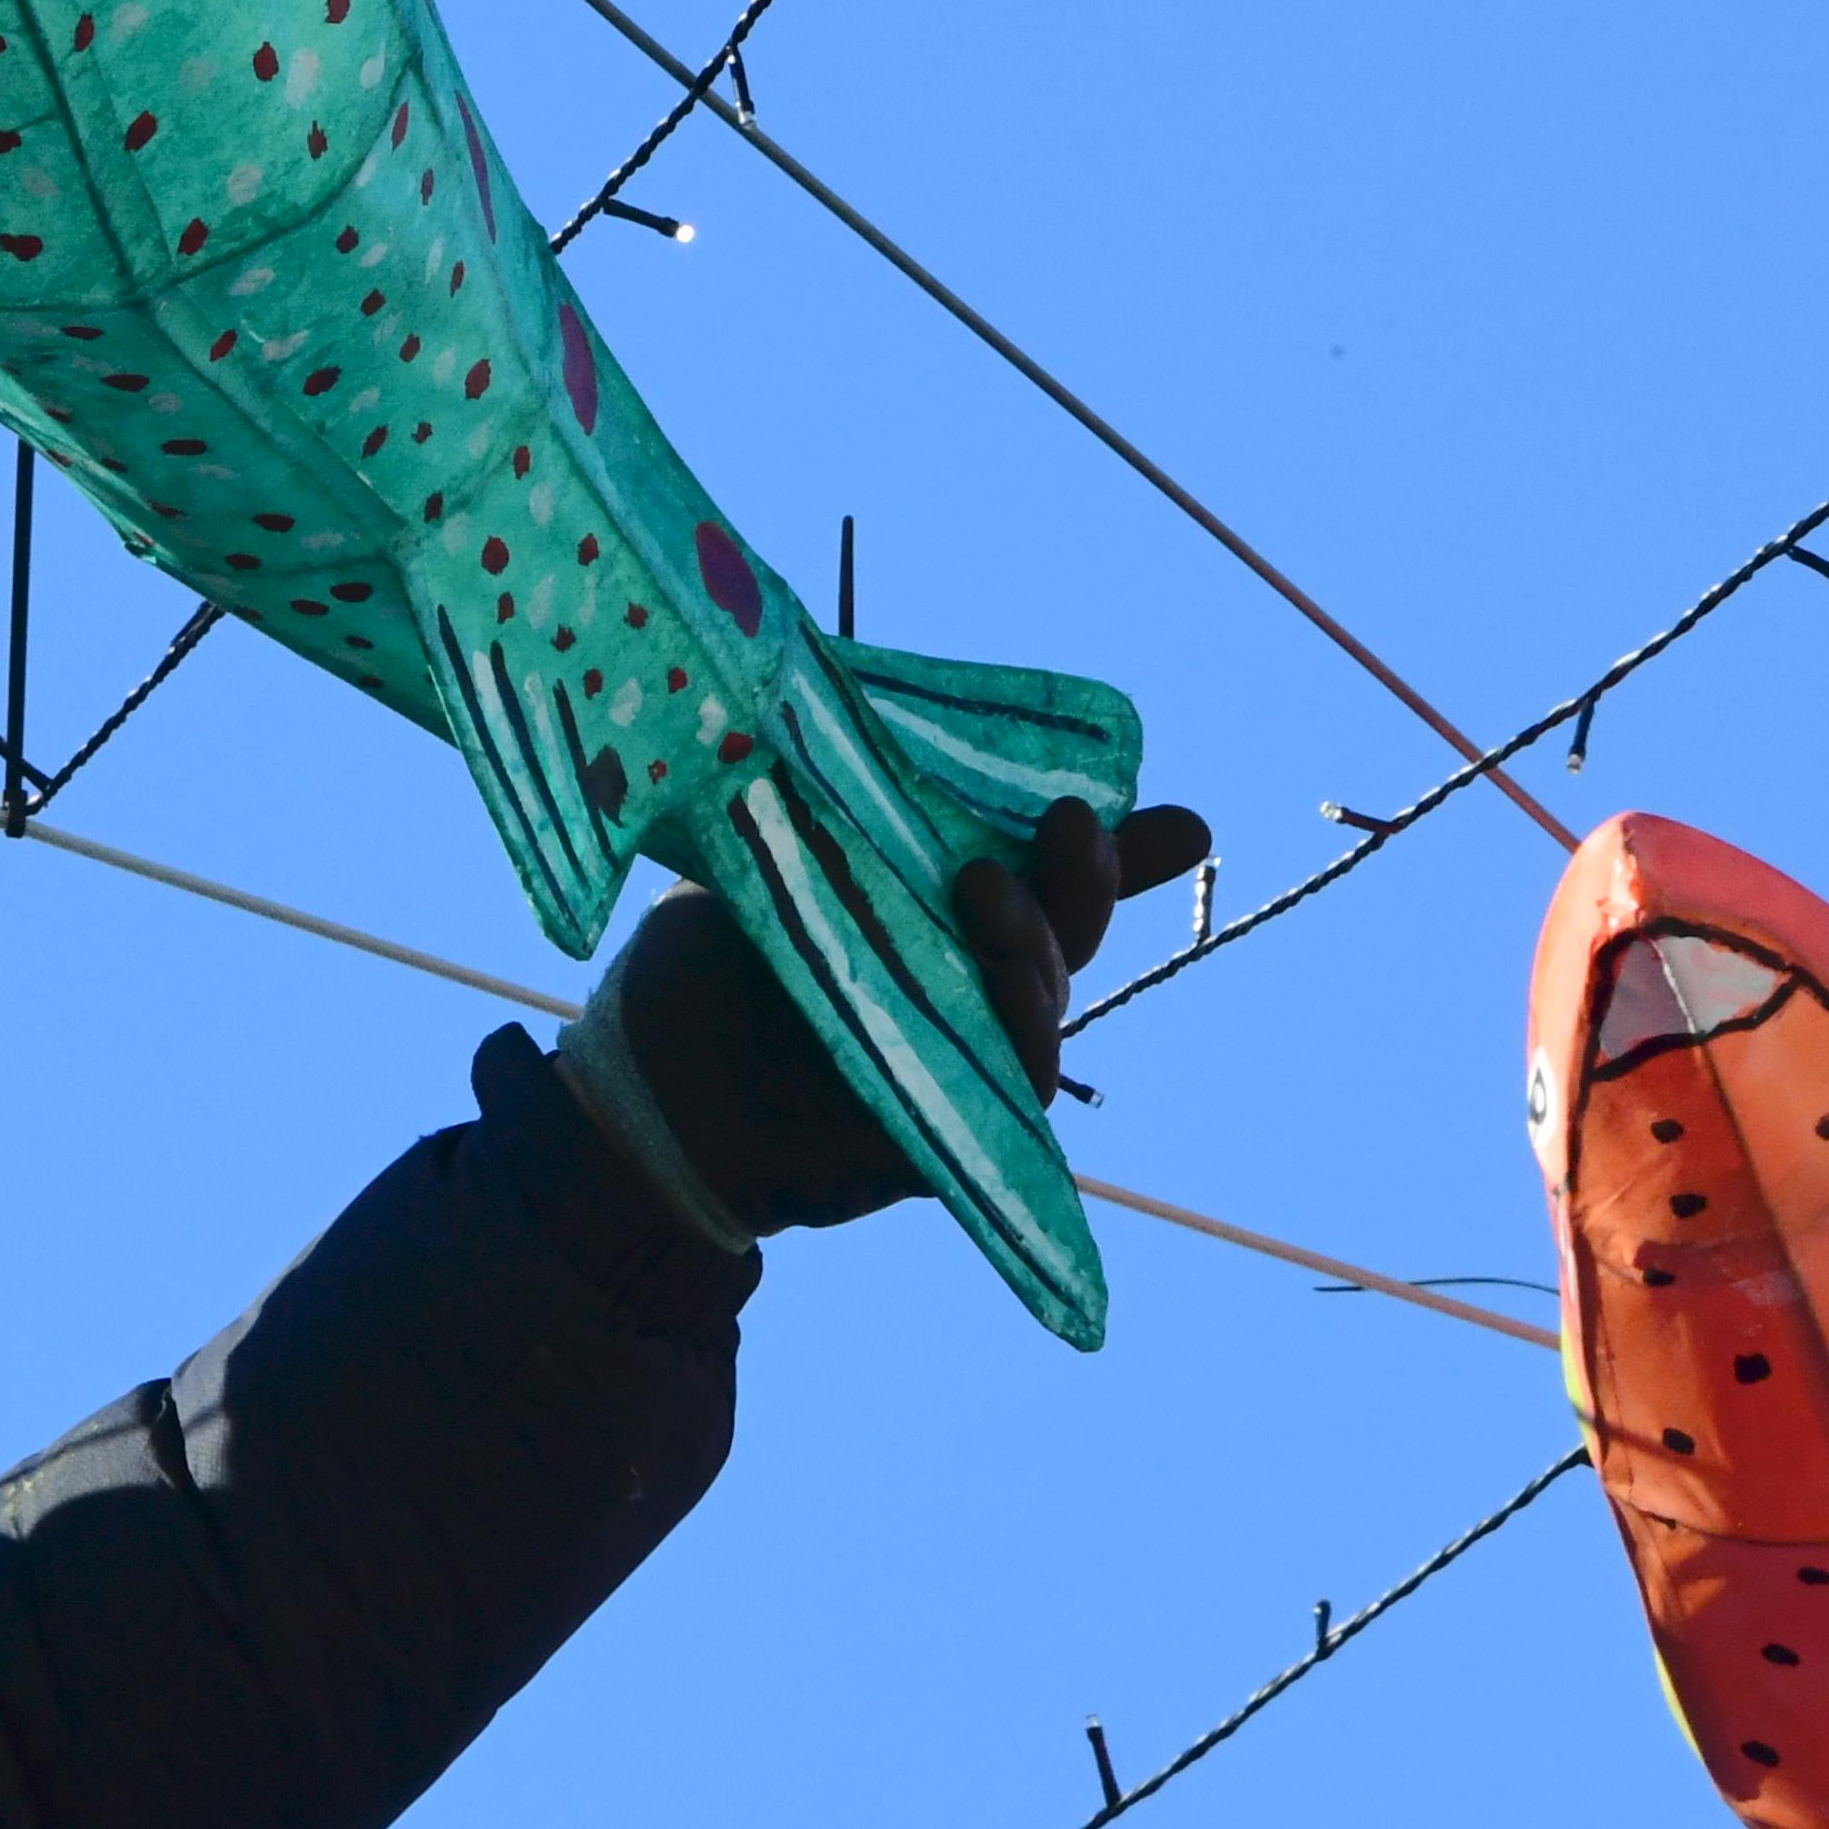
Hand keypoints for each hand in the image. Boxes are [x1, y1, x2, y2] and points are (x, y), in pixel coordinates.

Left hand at [561, 799, 1208, 1242]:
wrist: (645, 1090)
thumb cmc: (703, 967)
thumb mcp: (773, 863)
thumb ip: (838, 809)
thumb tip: (856, 703)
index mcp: (939, 913)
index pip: (1047, 875)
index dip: (1118, 852)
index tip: (1184, 824)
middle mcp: (967, 980)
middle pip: (1063, 927)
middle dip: (1087, 876)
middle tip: (1072, 824)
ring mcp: (963, 1052)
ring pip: (1044, 996)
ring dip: (1035, 943)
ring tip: (986, 890)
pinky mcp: (946, 1125)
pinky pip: (1015, 1081)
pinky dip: (1023, 1037)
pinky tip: (1016, 996)